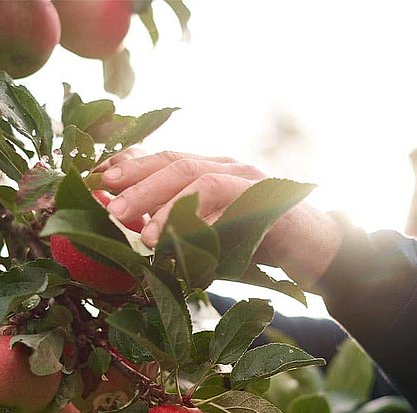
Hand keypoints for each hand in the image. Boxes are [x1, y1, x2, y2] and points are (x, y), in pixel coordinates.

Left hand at [100, 151, 343, 286]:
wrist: (316, 250)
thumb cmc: (261, 244)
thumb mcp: (215, 235)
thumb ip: (183, 227)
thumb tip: (139, 228)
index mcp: (215, 170)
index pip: (168, 159)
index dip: (132, 166)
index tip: (100, 180)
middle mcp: (230, 168)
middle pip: (177, 164)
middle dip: (138, 184)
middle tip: (109, 206)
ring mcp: (251, 181)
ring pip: (200, 179)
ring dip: (164, 203)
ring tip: (139, 230)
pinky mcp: (269, 202)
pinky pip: (232, 204)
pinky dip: (205, 220)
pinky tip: (182, 238)